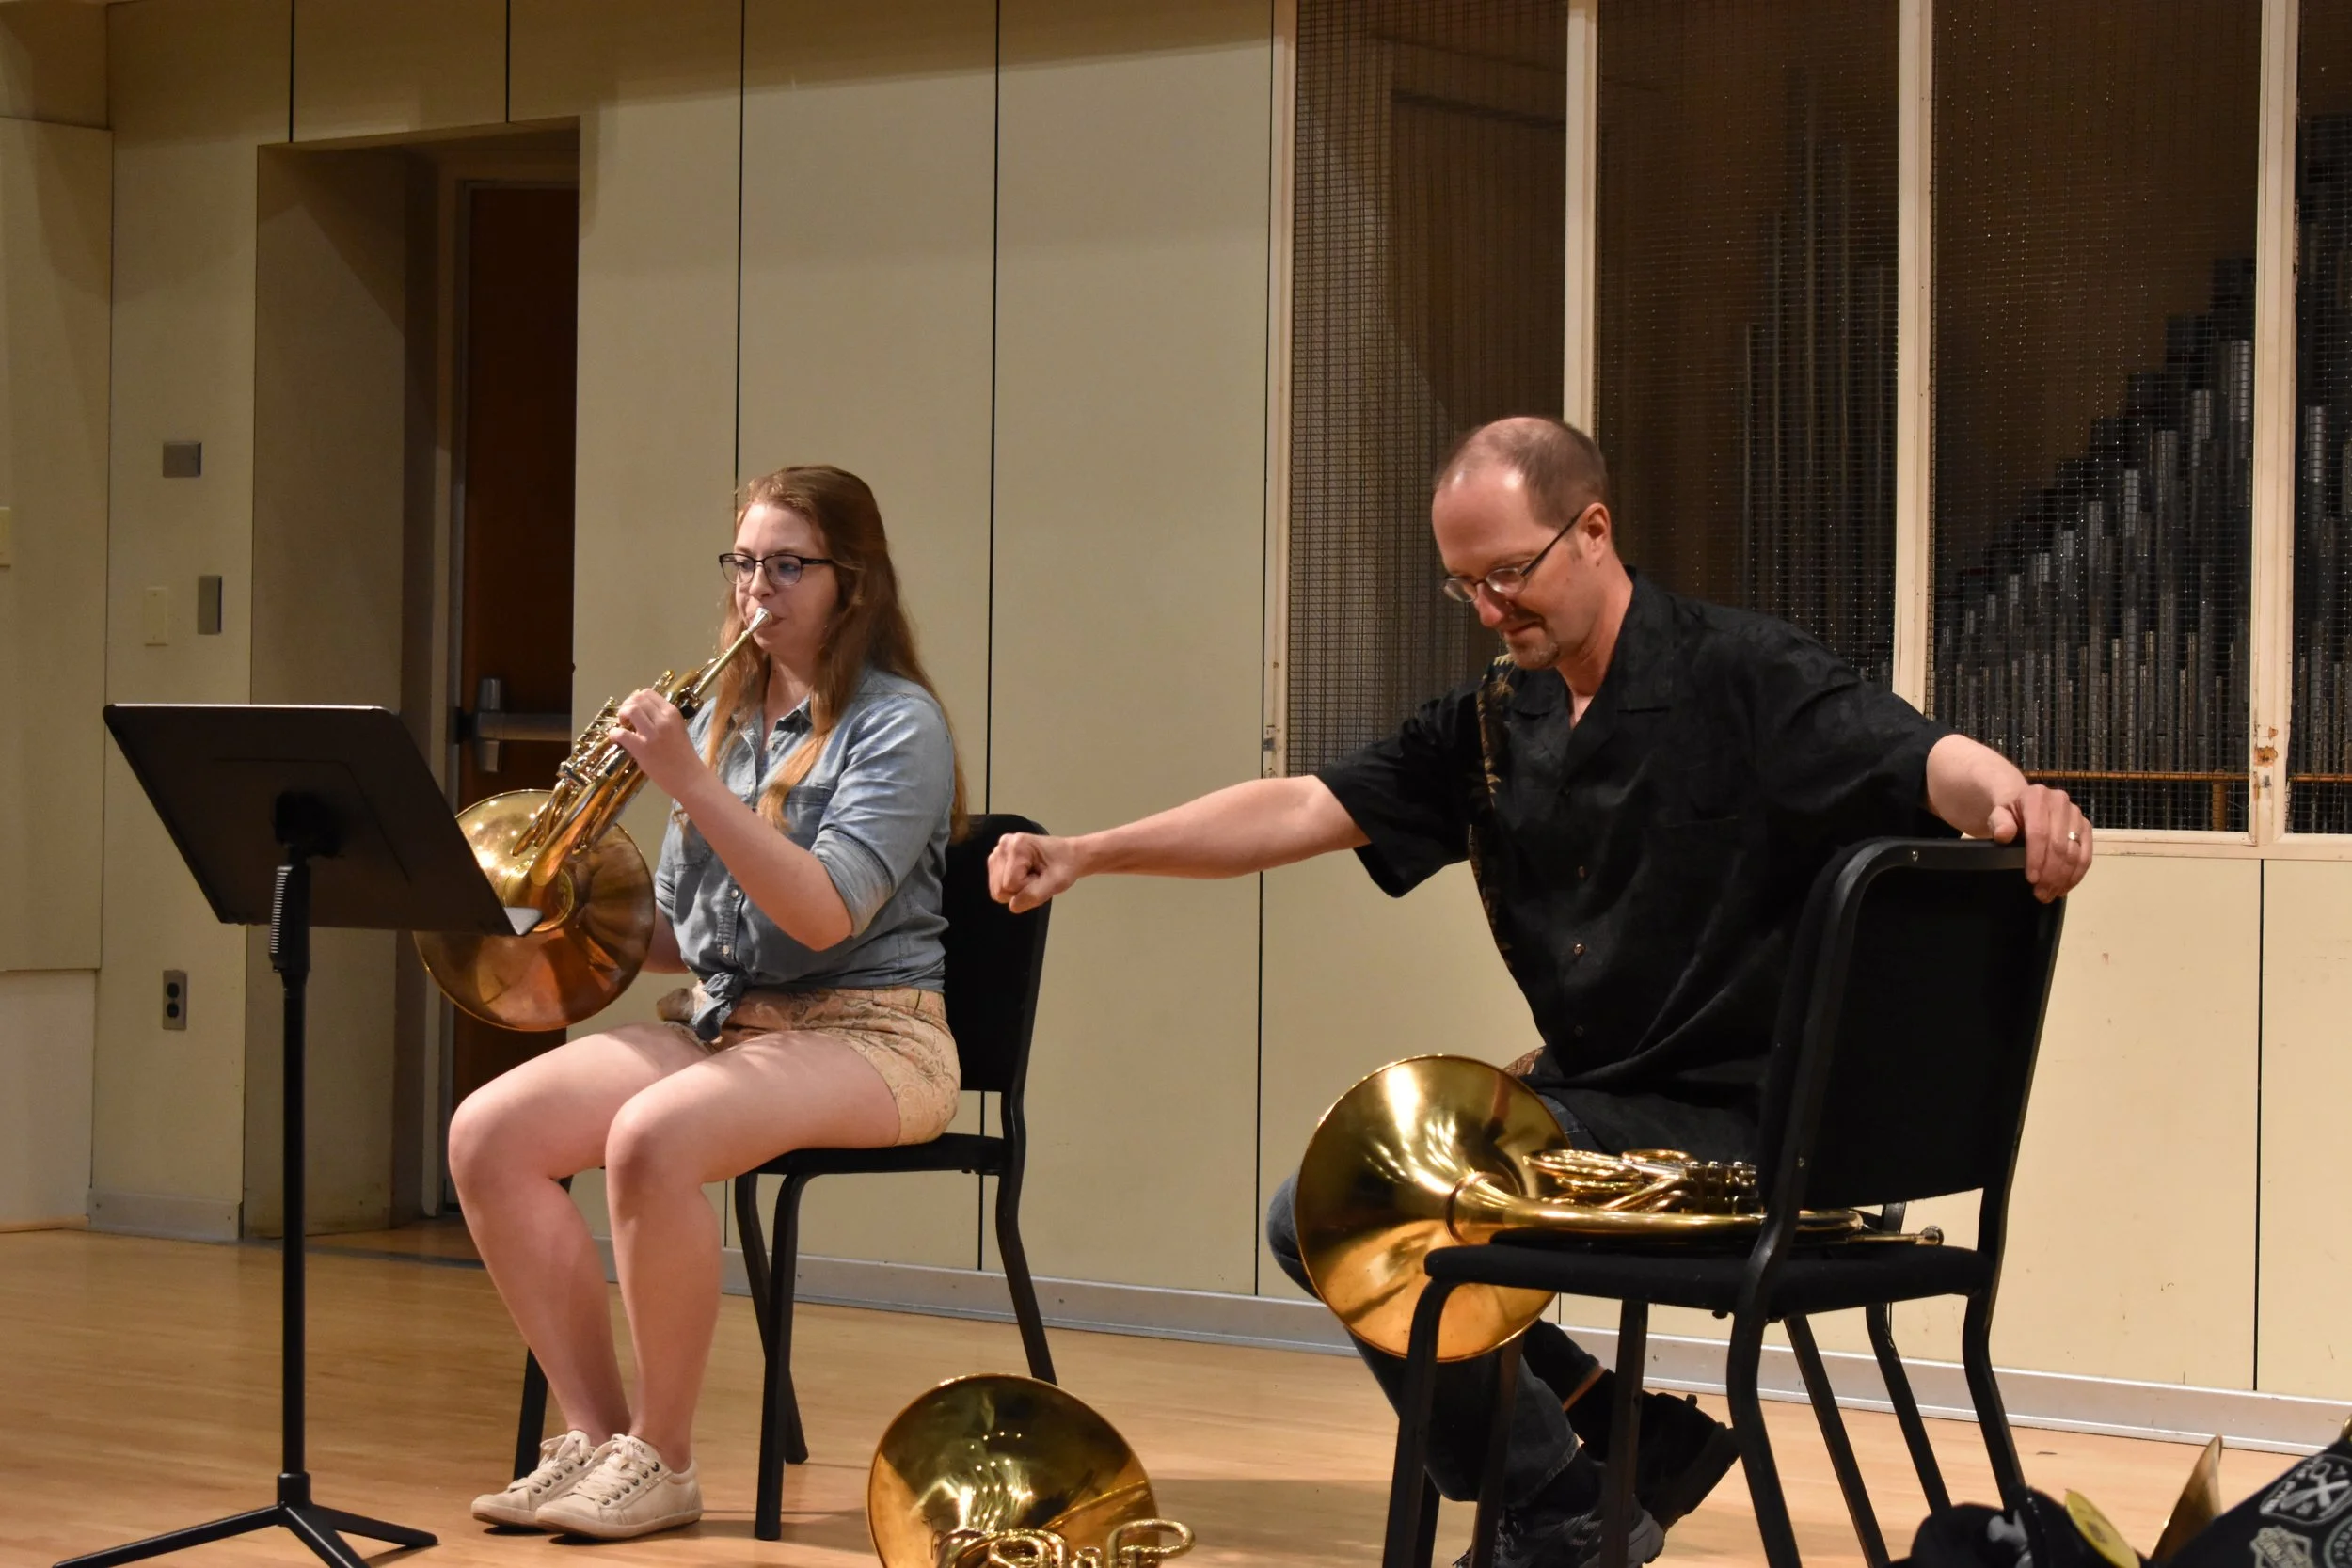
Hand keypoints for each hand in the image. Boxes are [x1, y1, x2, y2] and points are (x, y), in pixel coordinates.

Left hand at [607, 688, 704, 799]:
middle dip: (627, 705)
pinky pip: (622, 733)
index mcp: (672, 712)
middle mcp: (663, 719)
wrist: (689, 778)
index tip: (635, 711)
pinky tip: (617, 738)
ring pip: (631, 709)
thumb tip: (640, 710)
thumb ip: (662, 718)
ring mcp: (653, 734)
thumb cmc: (682, 755)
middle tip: (626, 719)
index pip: (648, 693)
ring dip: (622, 715)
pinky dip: (615, 734)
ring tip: (623, 726)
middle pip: (637, 698)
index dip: (636, 699)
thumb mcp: (677, 729)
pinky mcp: (643, 748)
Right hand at [989, 831, 1083, 912]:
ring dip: (1016, 889)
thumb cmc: (1065, 866)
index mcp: (1017, 845)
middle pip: (1000, 888)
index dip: (1027, 887)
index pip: (1010, 885)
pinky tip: (1024, 875)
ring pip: (997, 889)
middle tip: (1037, 877)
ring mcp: (997, 852)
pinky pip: (997, 886)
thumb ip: (1034, 895)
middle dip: (1020, 889)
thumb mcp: (1056, 883)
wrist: (1068, 856)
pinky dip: (1012, 886)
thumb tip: (1013, 905)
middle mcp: (1003, 845)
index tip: (1042, 877)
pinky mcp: (996, 859)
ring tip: (1032, 875)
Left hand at [1986, 783, 2090, 901]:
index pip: (2039, 832)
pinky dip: (2076, 874)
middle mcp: (2060, 802)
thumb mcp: (1998, 815)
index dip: (2036, 858)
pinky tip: (2064, 888)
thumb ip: (1999, 823)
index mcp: (2037, 797)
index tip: (2032, 880)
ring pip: (2075, 852)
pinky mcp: (2086, 826)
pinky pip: (2086, 855)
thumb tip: (2004, 834)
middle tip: (2041, 894)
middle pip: (2059, 845)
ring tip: (2050, 894)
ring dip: (2063, 878)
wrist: (2024, 803)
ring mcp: (2076, 814)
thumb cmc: (2010, 812)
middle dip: (2050, 874)